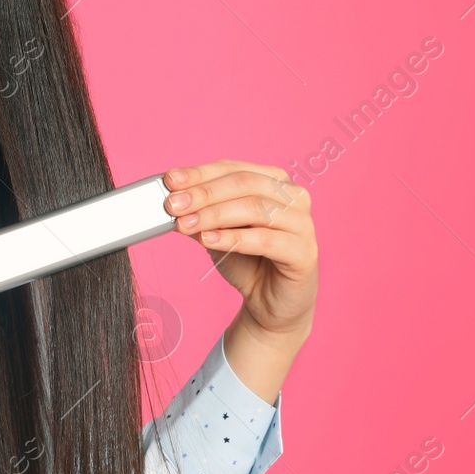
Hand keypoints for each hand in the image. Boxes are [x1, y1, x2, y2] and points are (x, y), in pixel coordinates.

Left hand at [163, 161, 317, 335]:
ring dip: (215, 215)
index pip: (233, 169)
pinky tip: (208, 240)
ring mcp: (303, 224)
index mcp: (275, 181)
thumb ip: (200, 215)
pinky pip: (265, 240)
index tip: (170, 180)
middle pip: (245, 183)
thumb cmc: (248, 262)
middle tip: (173, 204)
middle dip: (204, 193)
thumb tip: (172, 201)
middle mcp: (294, 196)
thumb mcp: (218, 233)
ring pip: (255, 208)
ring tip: (185, 224)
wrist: (270, 305)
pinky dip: (233, 238)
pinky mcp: (304, 253)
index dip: (200, 173)